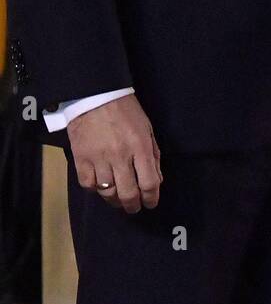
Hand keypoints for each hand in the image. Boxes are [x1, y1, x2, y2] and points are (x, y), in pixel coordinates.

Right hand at [67, 94, 161, 213]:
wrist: (95, 96)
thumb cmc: (125, 111)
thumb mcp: (146, 128)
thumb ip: (153, 155)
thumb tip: (156, 180)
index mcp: (140, 147)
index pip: (149, 182)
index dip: (152, 198)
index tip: (151, 203)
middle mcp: (120, 156)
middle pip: (128, 193)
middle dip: (133, 205)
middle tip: (134, 207)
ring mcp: (99, 159)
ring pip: (108, 193)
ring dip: (115, 200)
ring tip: (119, 200)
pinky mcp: (81, 160)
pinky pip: (89, 185)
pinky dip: (96, 190)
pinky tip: (101, 186)